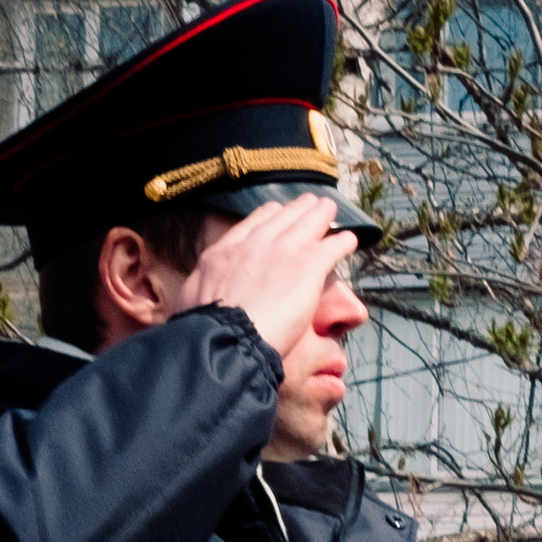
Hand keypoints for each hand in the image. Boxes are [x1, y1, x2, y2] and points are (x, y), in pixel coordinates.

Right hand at [178, 195, 358, 367]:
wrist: (226, 338)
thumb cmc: (204, 331)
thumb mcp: (191, 303)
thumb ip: (201, 294)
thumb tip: (195, 302)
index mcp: (223, 255)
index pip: (250, 226)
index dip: (268, 216)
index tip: (276, 212)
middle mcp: (253, 245)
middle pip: (282, 217)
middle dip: (297, 209)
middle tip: (309, 204)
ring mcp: (282, 252)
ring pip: (308, 223)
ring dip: (321, 215)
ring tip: (330, 209)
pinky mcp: (307, 267)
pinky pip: (331, 247)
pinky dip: (342, 242)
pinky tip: (351, 239)